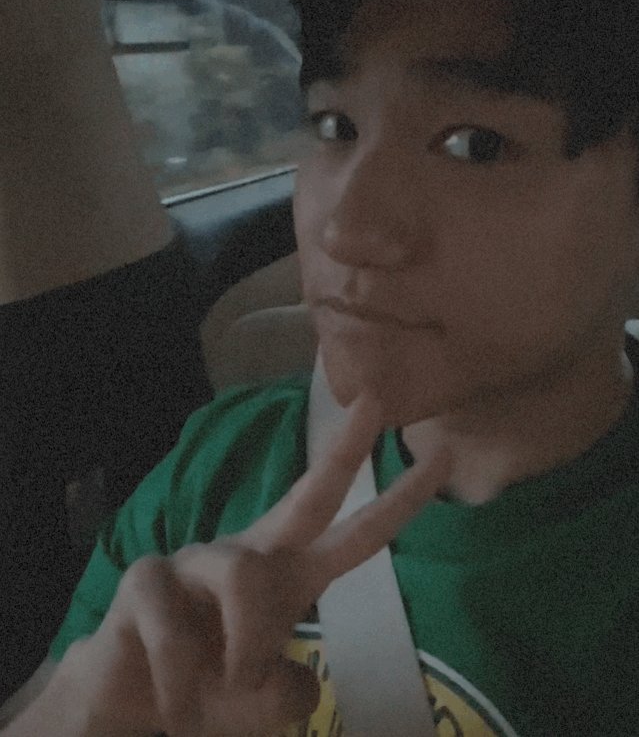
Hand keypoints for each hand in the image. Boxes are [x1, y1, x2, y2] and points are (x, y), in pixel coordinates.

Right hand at [60, 397, 449, 735]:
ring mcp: (198, 559)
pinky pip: (173, 623)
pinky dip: (184, 677)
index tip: (440, 460)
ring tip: (227, 690)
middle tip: (377, 402)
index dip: (398, 503)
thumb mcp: (261, 705)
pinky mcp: (148, 577)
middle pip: (308, 492)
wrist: (132, 704)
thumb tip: (297, 686)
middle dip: (345, 448)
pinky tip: (177, 699)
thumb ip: (289, 693)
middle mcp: (251, 555)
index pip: (356, 534)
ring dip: (243, 647)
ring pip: (243, 576)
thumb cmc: (207, 690)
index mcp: (289, 577)